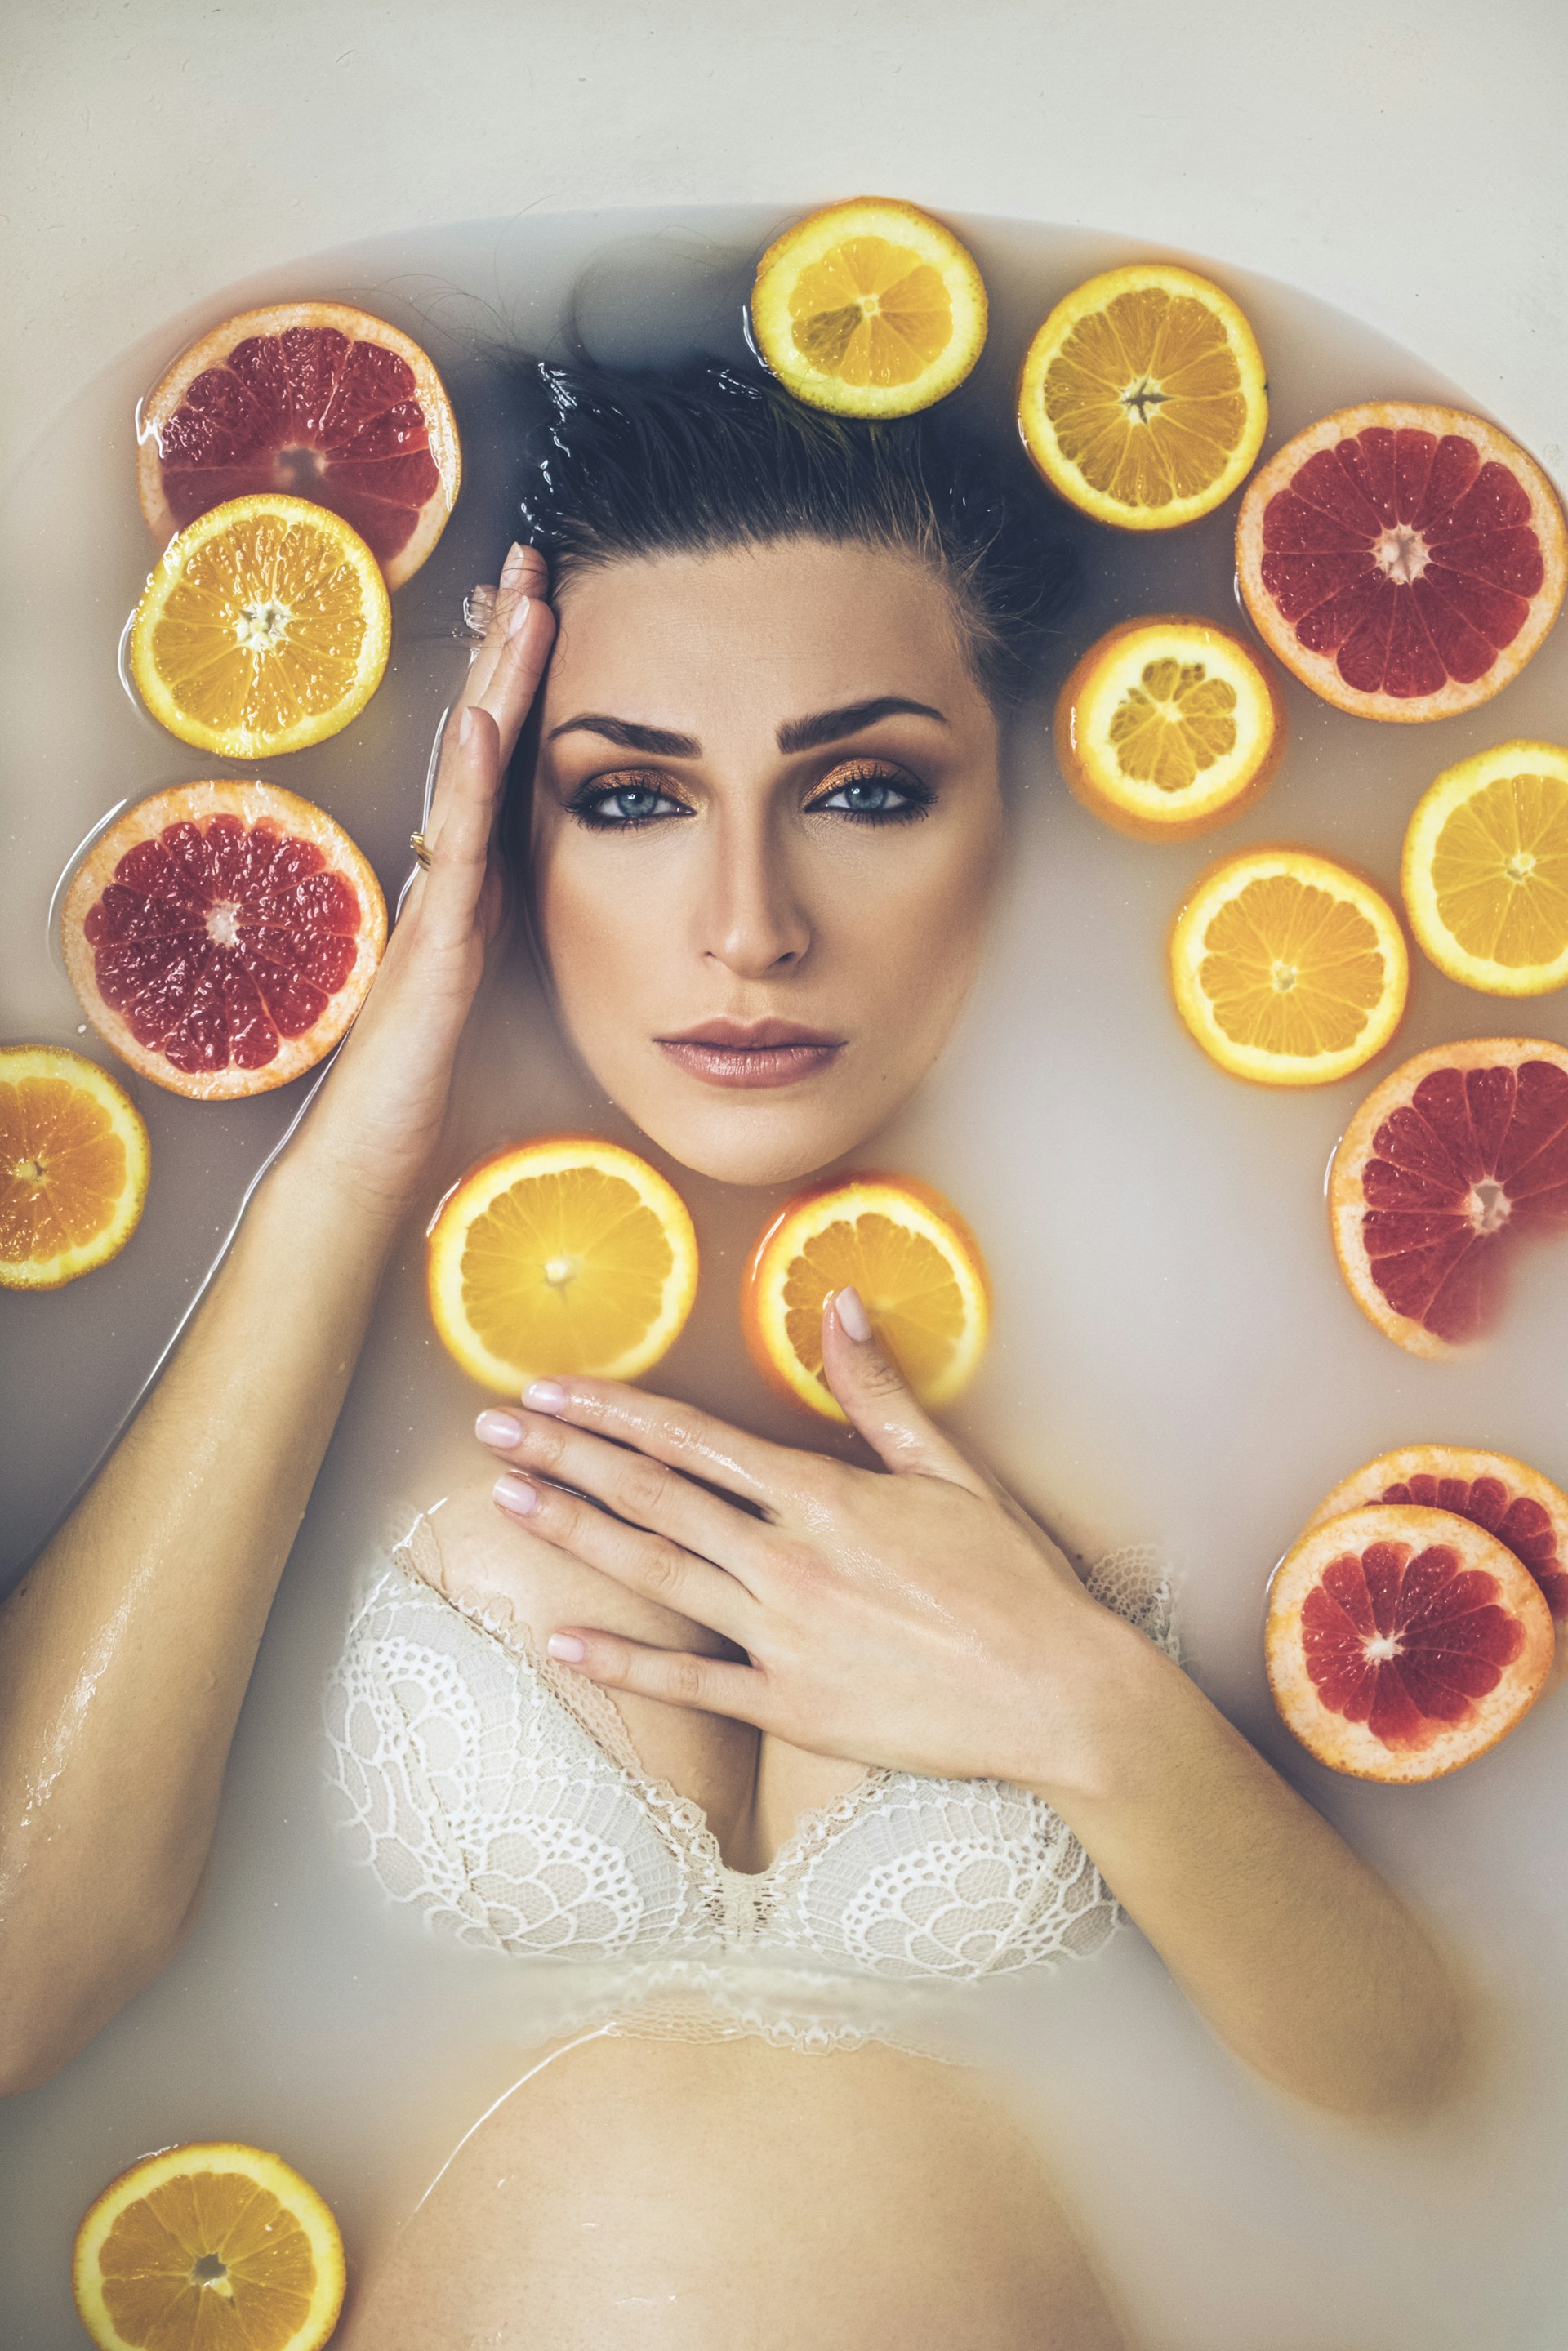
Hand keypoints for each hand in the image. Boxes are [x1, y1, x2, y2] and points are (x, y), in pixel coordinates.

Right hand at [300, 544, 555, 1217]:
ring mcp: (435, 904)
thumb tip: (593, 905)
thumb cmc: (437, 1088)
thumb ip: (527, 939)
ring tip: (521, 605)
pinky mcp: (433, 946)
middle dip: (510, 652)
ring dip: (496, 687)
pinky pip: (454, 851)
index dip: (529, 685)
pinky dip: (468, 782)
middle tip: (536, 560)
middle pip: (486, 745)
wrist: (374, 1157)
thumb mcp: (502, 993)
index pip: (509, 765)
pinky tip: (484, 720)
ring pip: (469, 778)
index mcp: (476, 886)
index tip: (556, 604)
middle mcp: (451, 878)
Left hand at [474, 1289, 1143, 1796]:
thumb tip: (835, 1306)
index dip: (613, 1410)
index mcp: (825, 1496)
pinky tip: (564, 1641)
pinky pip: (692, 1683)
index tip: (552, 1387)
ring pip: (655, 1575)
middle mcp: (790, 1560)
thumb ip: (878, 1391)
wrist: (1058, 1692)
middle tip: (494, 1429)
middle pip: (653, 1497)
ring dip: (575, 1534)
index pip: (693, 1440)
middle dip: (565, 1457)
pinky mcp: (792, 1707)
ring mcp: (785, 1637)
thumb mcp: (950, 1471)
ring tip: (509, 1503)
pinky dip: (624, 1663)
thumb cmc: (1013, 1578)